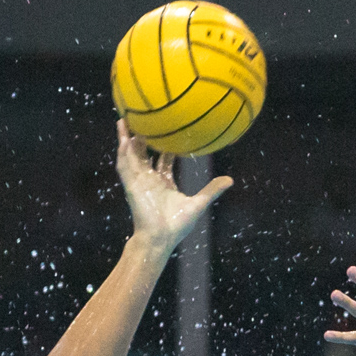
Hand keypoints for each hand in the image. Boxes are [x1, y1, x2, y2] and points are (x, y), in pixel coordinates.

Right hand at [115, 120, 232, 251]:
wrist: (160, 238)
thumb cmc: (177, 225)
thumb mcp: (199, 203)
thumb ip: (212, 190)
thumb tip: (230, 180)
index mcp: (164, 182)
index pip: (163, 159)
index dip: (165, 144)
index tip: (169, 130)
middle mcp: (150, 179)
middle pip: (144, 153)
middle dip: (142, 136)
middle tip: (144, 117)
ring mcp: (139, 181)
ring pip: (131, 155)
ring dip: (127, 138)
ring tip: (125, 118)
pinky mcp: (131, 185)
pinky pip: (126, 165)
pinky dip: (125, 152)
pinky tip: (125, 138)